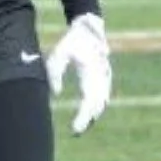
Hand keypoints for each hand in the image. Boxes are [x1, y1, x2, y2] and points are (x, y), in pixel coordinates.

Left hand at [46, 13, 111, 134]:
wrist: (89, 27)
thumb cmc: (71, 41)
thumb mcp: (58, 54)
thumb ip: (54, 73)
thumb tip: (55, 93)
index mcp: (91, 71)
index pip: (88, 101)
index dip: (82, 117)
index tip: (74, 129)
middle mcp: (101, 76)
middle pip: (97, 105)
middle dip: (87, 120)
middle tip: (75, 132)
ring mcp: (105, 77)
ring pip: (102, 102)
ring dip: (92, 115)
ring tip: (80, 128)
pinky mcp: (105, 76)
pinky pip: (103, 96)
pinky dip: (97, 107)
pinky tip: (89, 117)